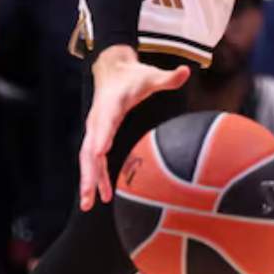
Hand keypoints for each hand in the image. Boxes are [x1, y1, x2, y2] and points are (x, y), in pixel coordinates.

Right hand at [79, 47, 191, 209]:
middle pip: (89, 149)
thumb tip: (186, 71)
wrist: (112, 69)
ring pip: (87, 158)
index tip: (100, 153)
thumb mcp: (151, 75)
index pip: (105, 122)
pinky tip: (102, 195)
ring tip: (87, 204)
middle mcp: (98, 119)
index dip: (102, 136)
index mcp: (111, 104)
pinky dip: (96, 176)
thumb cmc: (134, 75)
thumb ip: (168, 78)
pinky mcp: (96, 135)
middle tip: (88, 196)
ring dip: (88, 180)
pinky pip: (93, 159)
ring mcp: (95, 128)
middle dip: (88, 172)